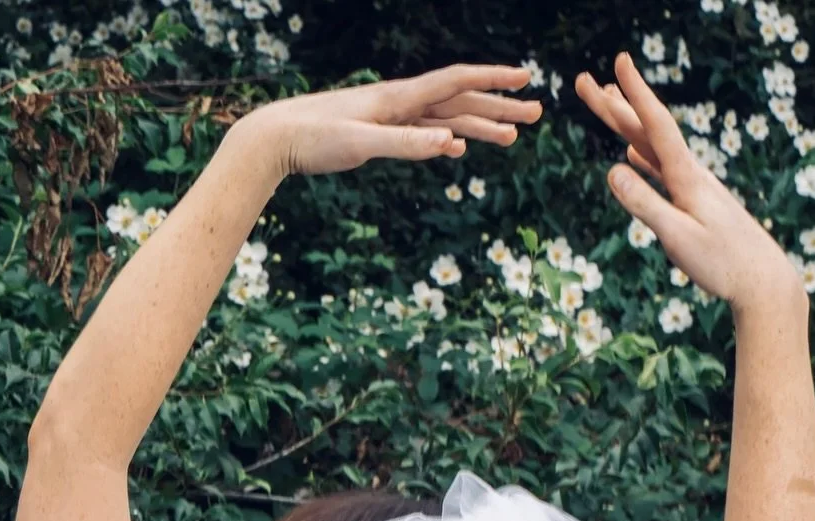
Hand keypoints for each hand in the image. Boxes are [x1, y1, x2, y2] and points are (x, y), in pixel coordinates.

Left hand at [234, 63, 542, 180]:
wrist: (277, 137)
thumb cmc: (314, 138)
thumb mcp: (361, 144)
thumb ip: (406, 145)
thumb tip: (451, 143)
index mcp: (399, 99)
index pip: (456, 82)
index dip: (493, 80)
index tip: (526, 78)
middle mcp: (400, 103)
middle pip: (461, 100)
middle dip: (500, 106)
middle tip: (536, 114)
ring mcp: (392, 118)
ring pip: (446, 118)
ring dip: (481, 125)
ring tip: (513, 136)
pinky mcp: (380, 133)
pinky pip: (424, 133)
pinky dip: (447, 138)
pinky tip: (459, 147)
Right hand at [575, 53, 804, 317]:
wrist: (763, 280)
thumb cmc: (722, 264)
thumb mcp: (679, 237)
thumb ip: (646, 204)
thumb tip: (613, 170)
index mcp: (686, 178)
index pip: (656, 126)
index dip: (636, 93)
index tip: (619, 61)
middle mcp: (690, 174)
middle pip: (647, 130)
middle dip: (615, 104)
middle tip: (585, 81)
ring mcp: (693, 187)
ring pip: (651, 147)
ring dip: (626, 124)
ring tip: (606, 104)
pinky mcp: (695, 202)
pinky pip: (661, 170)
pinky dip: (643, 157)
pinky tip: (633, 155)